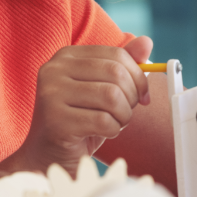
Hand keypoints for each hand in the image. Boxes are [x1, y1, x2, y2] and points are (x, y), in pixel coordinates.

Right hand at [7, 36, 152, 173]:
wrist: (49, 155)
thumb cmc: (80, 121)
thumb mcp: (102, 90)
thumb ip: (121, 65)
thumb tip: (147, 41)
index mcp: (66, 56)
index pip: (116, 55)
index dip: (138, 77)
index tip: (142, 96)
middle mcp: (54, 69)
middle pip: (116, 73)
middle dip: (131, 97)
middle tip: (125, 114)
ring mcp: (51, 94)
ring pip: (111, 96)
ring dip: (123, 116)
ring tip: (114, 124)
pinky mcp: (55, 120)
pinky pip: (103, 121)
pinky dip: (113, 130)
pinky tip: (103, 133)